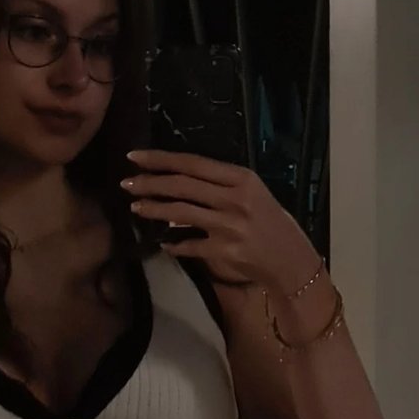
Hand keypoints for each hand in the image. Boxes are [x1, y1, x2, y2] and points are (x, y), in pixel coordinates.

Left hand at [122, 150, 320, 293]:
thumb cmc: (272, 224)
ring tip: (135, 208)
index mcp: (242, 179)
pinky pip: (190, 245)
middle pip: (182, 185)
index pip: (193, 163)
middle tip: (126, 184)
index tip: (135, 157)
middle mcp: (235, 199)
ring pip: (180, 212)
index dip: (161, 159)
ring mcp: (230, 226)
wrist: (292, 261)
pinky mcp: (226, 251)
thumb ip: (219, 188)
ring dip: (154, 210)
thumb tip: (178, 184)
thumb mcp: (252, 195)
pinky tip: (163, 244)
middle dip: (150, 183)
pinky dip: (174, 245)